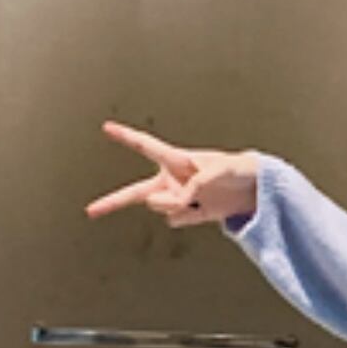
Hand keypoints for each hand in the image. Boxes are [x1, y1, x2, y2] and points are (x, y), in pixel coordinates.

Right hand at [85, 120, 258, 226]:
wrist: (256, 190)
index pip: (147, 146)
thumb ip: (196, 185)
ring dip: (175, 206)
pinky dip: (190, 218)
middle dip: (112, 202)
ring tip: (196, 198)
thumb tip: (179, 203)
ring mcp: (179, 199)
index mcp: (177, 160)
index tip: (107, 127)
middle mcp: (172, 181)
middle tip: (90, 210)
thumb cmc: (239, 170)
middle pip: (135, 193)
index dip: (126, 136)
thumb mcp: (221, 169)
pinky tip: (204, 208)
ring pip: (161, 208)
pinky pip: (177, 220)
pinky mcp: (190, 214)